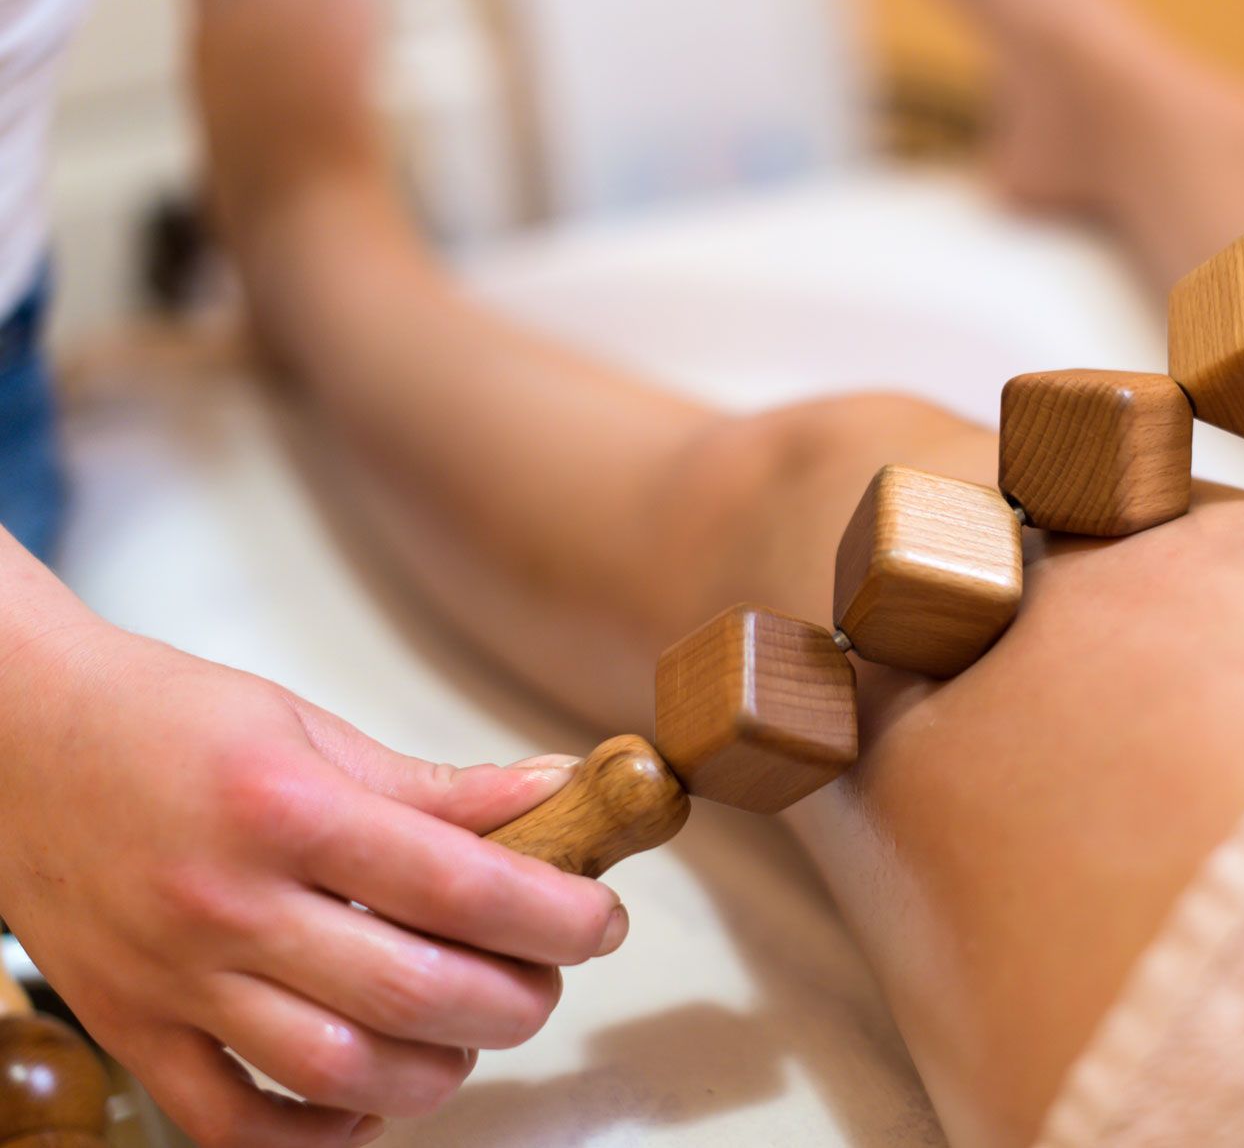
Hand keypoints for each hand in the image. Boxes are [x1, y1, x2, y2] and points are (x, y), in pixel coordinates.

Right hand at [0, 619, 624, 1147]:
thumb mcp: (309, 727)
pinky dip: (320, 1130)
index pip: (460, 884)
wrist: (13, 740)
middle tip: (547, 976)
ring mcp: (175, 979)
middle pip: (415, 994)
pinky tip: (370, 1093)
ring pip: (339, 1072)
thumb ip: (434, 785)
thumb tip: (553, 796)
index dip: (555, 914)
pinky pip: (233, 1125)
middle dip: (518, 1001)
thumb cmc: (162, 721)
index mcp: (287, 810)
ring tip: (468, 1028)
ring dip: (438, 1070)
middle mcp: (230, 903)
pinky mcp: (132, 1031)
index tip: (600, 920)